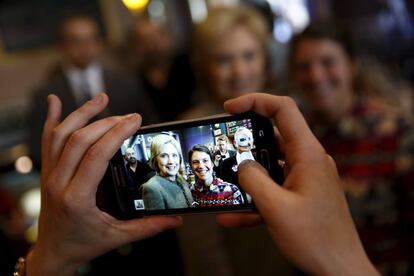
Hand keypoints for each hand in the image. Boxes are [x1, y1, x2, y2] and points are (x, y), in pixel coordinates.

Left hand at [27, 93, 181, 275]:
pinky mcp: (46, 172)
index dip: (117, 133)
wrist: (51, 253)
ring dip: (81, 113)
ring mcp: (48, 175)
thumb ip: (148, 227)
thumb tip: (176, 219)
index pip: (97, 155)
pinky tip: (54, 101)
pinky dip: (50, 119)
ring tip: (101, 98)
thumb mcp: (117, 238)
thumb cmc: (82, 245)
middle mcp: (58, 183)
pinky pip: (46, 141)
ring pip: (60, 135)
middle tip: (129, 116)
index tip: (134, 120)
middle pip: (79, 139)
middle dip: (107, 122)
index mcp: (77, 198)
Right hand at [216, 93, 377, 275]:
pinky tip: (231, 215)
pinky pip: (272, 188)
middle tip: (222, 147)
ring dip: (246, 173)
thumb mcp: (276, 207)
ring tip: (223, 182)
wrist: (339, 269)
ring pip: (269, 164)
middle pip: (272, 135)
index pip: (283, 109)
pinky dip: (253, 198)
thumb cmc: (316, 239)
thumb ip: (253, 180)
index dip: (255, 100)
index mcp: (307, 154)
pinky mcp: (300, 195)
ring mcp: (304, 178)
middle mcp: (307, 161)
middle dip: (244, 141)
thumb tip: (242, 165)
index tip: (229, 107)